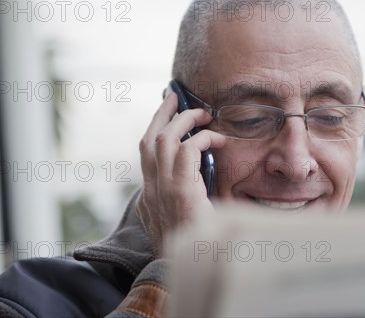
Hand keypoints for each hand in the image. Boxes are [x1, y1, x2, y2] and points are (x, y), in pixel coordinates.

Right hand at [136, 92, 226, 257]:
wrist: (194, 268)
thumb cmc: (196, 246)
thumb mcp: (186, 220)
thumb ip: (183, 199)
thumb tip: (193, 179)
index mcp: (150, 197)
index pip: (146, 155)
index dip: (155, 131)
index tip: (166, 114)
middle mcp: (151, 191)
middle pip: (148, 141)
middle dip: (161, 115)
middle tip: (174, 96)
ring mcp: (162, 190)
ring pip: (163, 140)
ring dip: (183, 121)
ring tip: (202, 113)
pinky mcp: (180, 191)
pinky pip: (188, 150)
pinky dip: (202, 139)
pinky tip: (218, 140)